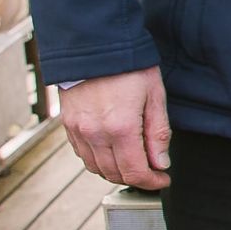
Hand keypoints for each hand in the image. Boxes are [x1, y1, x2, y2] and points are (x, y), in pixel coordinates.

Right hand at [59, 68, 170, 188]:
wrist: (94, 47)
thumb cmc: (129, 68)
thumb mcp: (155, 97)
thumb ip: (158, 133)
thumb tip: (161, 163)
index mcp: (120, 128)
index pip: (135, 172)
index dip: (152, 182)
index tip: (163, 180)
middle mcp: (95, 133)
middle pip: (114, 174)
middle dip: (136, 179)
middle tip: (152, 173)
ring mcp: (78, 130)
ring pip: (96, 168)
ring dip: (116, 172)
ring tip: (134, 163)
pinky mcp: (68, 125)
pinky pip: (83, 154)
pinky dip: (98, 160)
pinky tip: (113, 152)